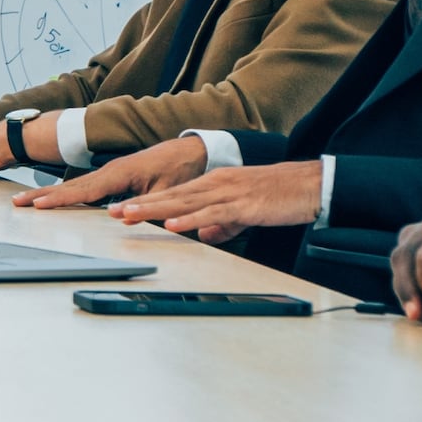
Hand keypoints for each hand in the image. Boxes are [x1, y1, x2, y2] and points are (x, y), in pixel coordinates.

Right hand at [21, 137, 202, 211]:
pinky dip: (67, 193)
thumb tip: (118, 217)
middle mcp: (110, 171)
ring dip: (50, 194)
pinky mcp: (116, 176)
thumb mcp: (164, 190)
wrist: (193, 151)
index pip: (82, 190)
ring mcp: (111, 173)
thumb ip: (142, 205)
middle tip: (17, 202)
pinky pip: (85, 188)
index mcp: (119, 173)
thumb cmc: (180, 169)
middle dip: (43, 195)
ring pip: (75, 186)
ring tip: (28, 201)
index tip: (37, 205)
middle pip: (70, 186)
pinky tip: (57, 201)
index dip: (58, 199)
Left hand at [109, 157, 326, 240]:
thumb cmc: (279, 197)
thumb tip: (204, 236)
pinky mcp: (243, 204)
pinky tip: (173, 224)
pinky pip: (212, 214)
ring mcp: (228, 193)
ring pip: (184, 202)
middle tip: (112, 212)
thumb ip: (222, 224)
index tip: (121, 210)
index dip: (146, 202)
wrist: (309, 185)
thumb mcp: (244, 213)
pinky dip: (190, 219)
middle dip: (140, 204)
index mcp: (215, 185)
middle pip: (171, 196)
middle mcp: (216, 185)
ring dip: (155, 209)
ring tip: (130, 215)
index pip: (174, 194)